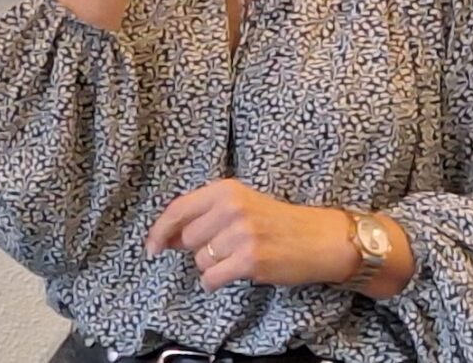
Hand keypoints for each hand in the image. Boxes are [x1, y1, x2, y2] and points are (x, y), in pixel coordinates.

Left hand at [145, 179, 356, 289]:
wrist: (321, 239)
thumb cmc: (279, 223)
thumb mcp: (242, 206)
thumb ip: (205, 216)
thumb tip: (169, 238)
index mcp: (225, 190)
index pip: (178, 209)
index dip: (160, 231)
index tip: (151, 247)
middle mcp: (231, 208)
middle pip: (188, 239)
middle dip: (199, 250)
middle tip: (225, 248)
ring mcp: (240, 234)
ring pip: (200, 261)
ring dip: (213, 266)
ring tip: (239, 257)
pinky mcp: (250, 259)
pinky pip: (212, 278)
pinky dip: (215, 282)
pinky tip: (231, 275)